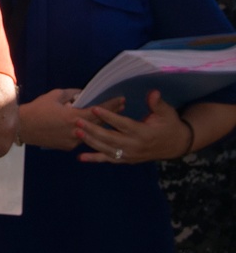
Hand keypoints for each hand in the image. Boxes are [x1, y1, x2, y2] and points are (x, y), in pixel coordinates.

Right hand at [17, 88, 122, 151]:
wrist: (22, 127)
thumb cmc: (37, 109)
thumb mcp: (55, 96)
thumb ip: (72, 94)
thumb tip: (83, 94)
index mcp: (74, 117)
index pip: (98, 111)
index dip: (111, 105)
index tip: (122, 100)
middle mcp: (77, 132)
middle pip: (99, 124)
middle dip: (110, 115)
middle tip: (121, 108)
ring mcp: (73, 141)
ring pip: (91, 133)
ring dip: (98, 125)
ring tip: (106, 118)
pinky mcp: (67, 147)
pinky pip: (80, 138)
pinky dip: (85, 132)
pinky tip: (87, 127)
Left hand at [76, 90, 192, 163]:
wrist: (175, 145)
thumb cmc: (169, 125)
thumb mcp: (167, 112)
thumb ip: (157, 103)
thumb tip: (153, 92)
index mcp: (143, 133)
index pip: (123, 124)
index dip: (109, 117)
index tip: (95, 108)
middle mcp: (134, 146)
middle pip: (110, 138)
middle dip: (93, 130)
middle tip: (78, 121)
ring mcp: (129, 155)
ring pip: (106, 150)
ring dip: (90, 142)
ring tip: (77, 133)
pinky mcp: (126, 160)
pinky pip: (108, 160)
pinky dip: (94, 159)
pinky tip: (80, 157)